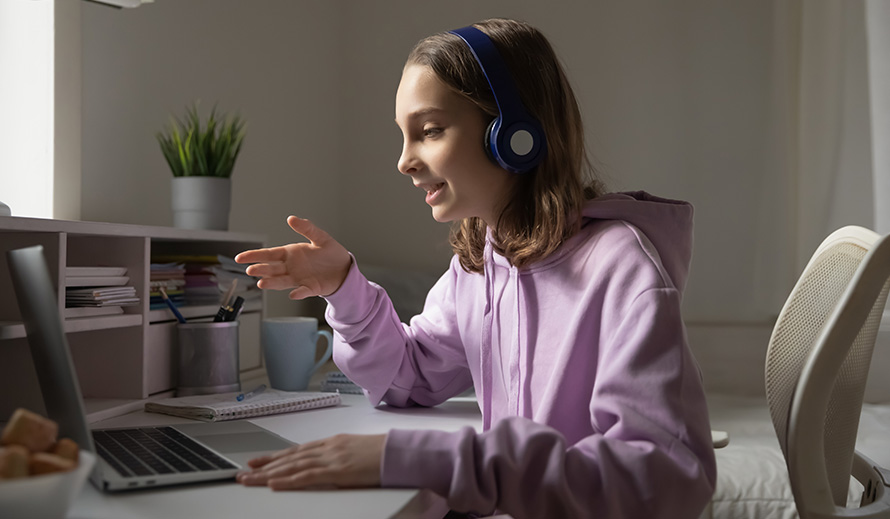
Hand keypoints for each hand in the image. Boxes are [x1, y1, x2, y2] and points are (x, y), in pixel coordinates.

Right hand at [234, 216, 350, 298]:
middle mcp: (291, 267)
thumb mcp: (320, 237)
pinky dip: (298, 293)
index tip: (240, 258)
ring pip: (282, 281)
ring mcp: (299, 278)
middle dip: (261, 269)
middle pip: (272, 268)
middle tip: (250, 270)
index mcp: (291, 253)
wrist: (344, 268)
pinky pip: (303, 291)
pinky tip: (294, 294)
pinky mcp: (310, 288)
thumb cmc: (331, 253)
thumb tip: (291, 218)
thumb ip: (307, 228)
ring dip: (272, 283)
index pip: (269, 254)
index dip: (254, 255)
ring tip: (262, 283)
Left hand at [236, 434, 385, 489]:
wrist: (398, 451)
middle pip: (289, 458)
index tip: (258, 462)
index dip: (275, 457)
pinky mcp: (337, 471)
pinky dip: (288, 480)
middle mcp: (327, 447)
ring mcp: (331, 458)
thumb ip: (338, 457)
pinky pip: (307, 476)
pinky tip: (274, 484)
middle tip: (243, 473)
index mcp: (331, 442)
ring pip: (292, 466)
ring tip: (249, 480)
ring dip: (268, 474)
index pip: (296, 451)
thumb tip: (326, 466)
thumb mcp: (355, 451)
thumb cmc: (382, 453)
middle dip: (264, 466)